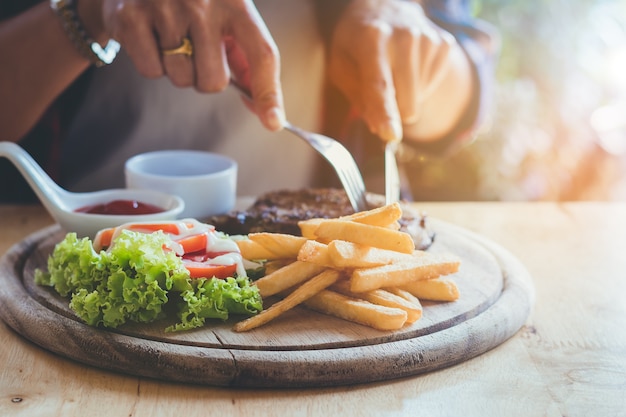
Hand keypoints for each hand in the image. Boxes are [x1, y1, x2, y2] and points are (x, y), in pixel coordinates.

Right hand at [98, 0, 284, 130]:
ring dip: (177, 69)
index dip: (268, 93)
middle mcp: (203, 3)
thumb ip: (245, 58)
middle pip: (214, 82)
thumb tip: (264, 107)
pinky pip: (151, 70)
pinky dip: (151, 62)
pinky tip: (150, 36)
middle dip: (205, 77)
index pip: (262, 55)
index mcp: (235, 2)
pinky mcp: (131, 16)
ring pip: (182, 79)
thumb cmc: (192, 0)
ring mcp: (166, 7)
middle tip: (195, 51)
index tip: (273, 122)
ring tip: (170, 38)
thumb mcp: (225, 15)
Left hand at [328, 0, 469, 141]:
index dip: (385, 112)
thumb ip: (357, 96)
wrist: (386, 5)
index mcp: (371, 39)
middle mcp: (404, 36)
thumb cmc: (356, 41)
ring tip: (393, 68)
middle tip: (380, 89)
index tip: (390, 135)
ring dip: (405, 95)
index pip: (380, 84)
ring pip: (419, 99)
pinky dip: (418, 85)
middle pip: (406, 102)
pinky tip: (408, 65)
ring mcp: (428, 39)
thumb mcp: (341, 64)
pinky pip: (432, 87)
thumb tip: (379, 128)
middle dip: (393, 110)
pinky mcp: (444, 44)